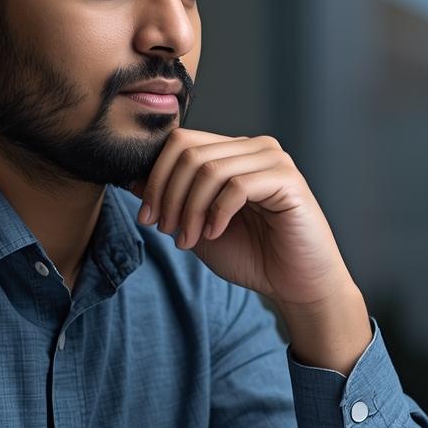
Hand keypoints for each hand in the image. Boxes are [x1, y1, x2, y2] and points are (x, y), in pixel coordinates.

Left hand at [133, 129, 350, 308]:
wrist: (296, 285)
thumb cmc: (253, 256)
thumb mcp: (198, 226)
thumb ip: (172, 201)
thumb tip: (131, 179)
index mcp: (233, 152)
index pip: (182, 142)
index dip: (156, 177)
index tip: (147, 217)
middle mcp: (254, 148)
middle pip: (190, 153)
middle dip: (168, 194)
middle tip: (166, 230)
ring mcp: (273, 160)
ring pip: (210, 169)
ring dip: (190, 209)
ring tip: (189, 239)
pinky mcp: (288, 180)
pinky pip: (237, 186)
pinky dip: (217, 213)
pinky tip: (216, 234)